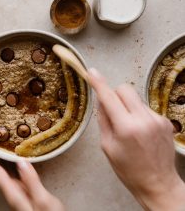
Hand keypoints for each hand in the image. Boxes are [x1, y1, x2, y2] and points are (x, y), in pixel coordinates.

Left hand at [0, 145, 63, 210]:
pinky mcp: (25, 192)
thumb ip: (32, 181)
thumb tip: (22, 162)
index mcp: (13, 194)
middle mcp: (12, 193)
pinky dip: (9, 163)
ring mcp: (18, 193)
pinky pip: (12, 174)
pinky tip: (13, 159)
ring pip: (3, 172)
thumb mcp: (43, 200)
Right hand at [88, 68, 184, 210]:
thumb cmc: (129, 169)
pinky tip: (140, 131)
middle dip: (115, 94)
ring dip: (127, 105)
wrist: (157, 183)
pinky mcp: (164, 121)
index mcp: (126, 128)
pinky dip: (138, 114)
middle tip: (112, 109)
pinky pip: (145, 107)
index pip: (108, 97)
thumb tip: (100, 100)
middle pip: (125, 89)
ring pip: (135, 98)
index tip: (91, 72)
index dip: (98, 83)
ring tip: (128, 126)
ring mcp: (157, 119)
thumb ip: (104, 120)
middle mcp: (144, 119)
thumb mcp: (107, 146)